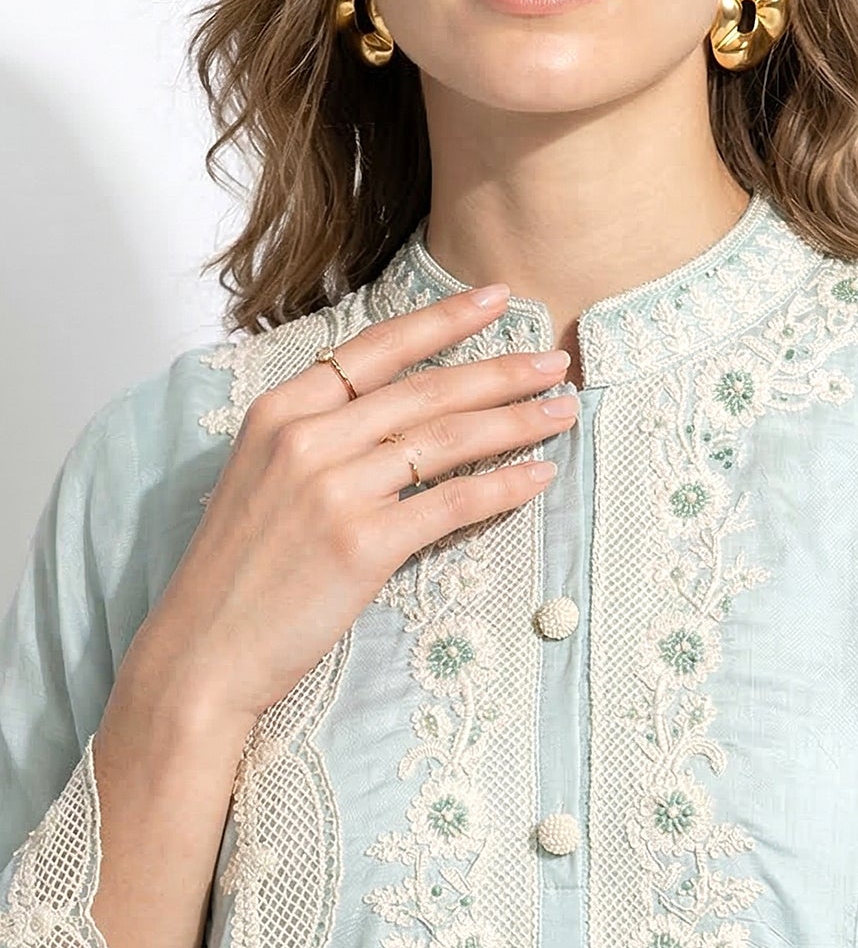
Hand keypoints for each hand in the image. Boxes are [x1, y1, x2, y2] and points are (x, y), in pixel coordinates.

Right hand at [123, 283, 576, 732]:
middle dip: (501, 371)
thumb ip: (319, 434)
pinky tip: (539, 475)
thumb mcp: (262, 475)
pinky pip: (452, 502)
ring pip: (447, 438)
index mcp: (279, 411)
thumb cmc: (237, 570)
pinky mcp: (362, 544)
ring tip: (562, 411)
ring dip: (516, 421)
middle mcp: (306, 439)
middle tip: (554, 361)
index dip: (443, 320)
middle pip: (425, 389)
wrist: (204, 649)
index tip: (497, 298)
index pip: (376, 348)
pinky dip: (504, 486)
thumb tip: (397, 412)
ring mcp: (334, 490)